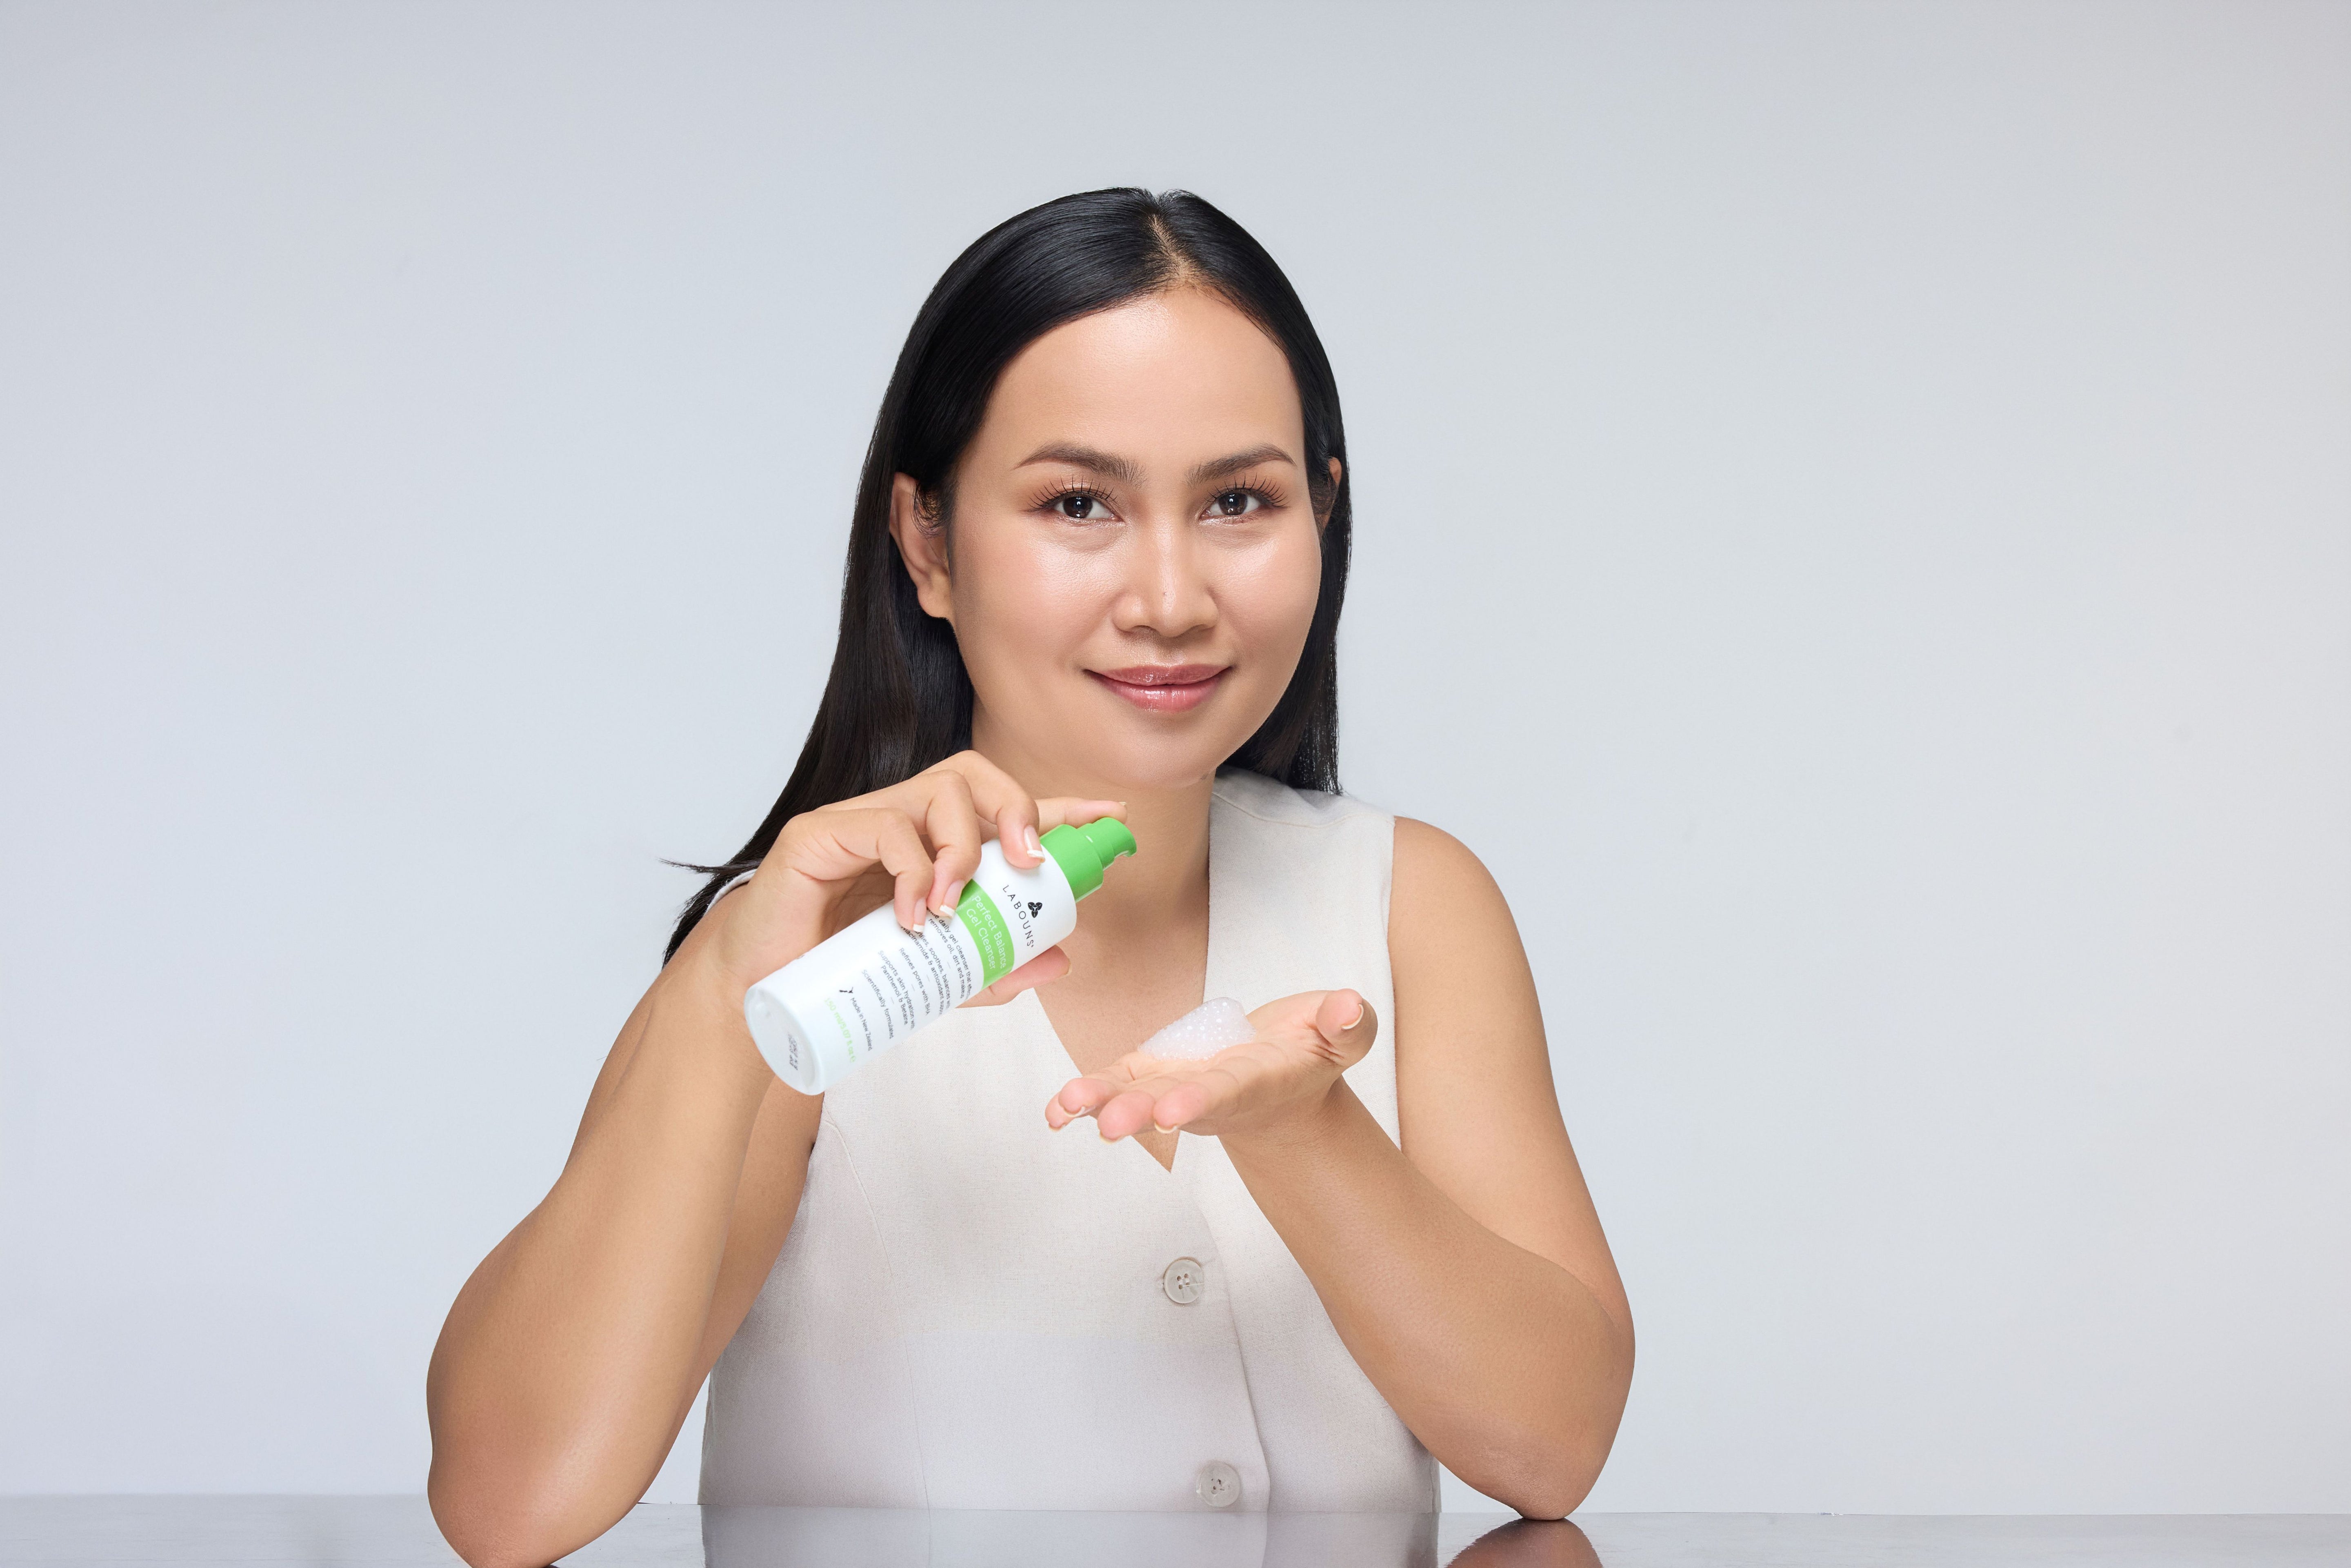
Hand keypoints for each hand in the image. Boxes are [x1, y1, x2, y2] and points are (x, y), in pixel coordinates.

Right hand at [680, 749, 1123, 1004]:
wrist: (763, 998)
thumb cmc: (846, 977)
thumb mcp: (938, 978)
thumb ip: (994, 967)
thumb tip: (1062, 958)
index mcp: (934, 845)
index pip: (1005, 809)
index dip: (1060, 808)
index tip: (1110, 817)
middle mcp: (902, 821)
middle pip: (974, 775)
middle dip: (1018, 809)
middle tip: (1031, 863)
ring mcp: (859, 820)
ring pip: (935, 791)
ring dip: (961, 849)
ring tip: (953, 908)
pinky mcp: (818, 834)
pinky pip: (883, 826)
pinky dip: (912, 870)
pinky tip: (914, 917)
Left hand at [1045, 990, 1376, 1144]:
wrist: (1284, 1079)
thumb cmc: (1311, 1051)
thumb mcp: (1344, 1035)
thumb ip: (1348, 1025)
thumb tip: (1348, 1008)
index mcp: (1260, 1079)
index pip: (1229, 1090)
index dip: (1201, 1099)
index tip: (1173, 1110)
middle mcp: (1213, 1091)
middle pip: (1173, 1102)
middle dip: (1141, 1112)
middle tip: (1110, 1125)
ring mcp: (1180, 1085)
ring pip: (1138, 1095)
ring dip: (1103, 1102)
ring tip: (1068, 1107)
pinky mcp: (1155, 1072)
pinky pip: (1119, 1083)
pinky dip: (1087, 1097)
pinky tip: (1055, 1110)